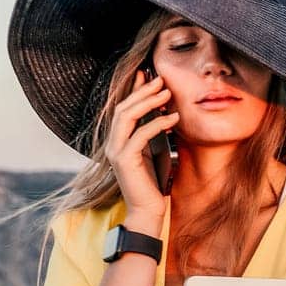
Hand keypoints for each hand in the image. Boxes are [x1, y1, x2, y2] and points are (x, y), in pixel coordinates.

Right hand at [105, 68, 177, 222]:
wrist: (147, 211)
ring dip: (148, 102)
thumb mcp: (153, 152)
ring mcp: (116, 152)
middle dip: (143, 92)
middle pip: (123, 108)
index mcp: (117, 141)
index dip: (134, 90)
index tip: (149, 75)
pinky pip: (141, 135)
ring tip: (167, 93)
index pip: (123, 109)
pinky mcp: (124, 160)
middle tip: (161, 80)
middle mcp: (112, 144)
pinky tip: (173, 118)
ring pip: (127, 117)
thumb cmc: (153, 183)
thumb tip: (163, 111)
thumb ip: (153, 133)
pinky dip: (158, 123)